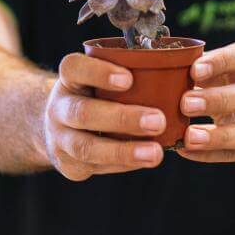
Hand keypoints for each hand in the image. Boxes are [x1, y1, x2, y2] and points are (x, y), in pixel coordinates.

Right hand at [43, 53, 164, 180]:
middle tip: (159, 120)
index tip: (129, 79)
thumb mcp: (102, 75)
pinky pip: (96, 166)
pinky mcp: (67, 165)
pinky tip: (144, 160)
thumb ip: (128, 72)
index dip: (99, 73)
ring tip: (156, 153)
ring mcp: (59, 138)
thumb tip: (176, 75)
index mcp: (68, 78)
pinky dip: (123, 163)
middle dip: (122, 118)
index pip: (74, 68)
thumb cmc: (97, 92)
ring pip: (86, 147)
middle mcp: (58, 107)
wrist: (61, 124)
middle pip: (82, 112)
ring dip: (124, 151)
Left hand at [177, 41, 234, 162]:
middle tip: (186, 104)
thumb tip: (161, 69)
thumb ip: (192, 67)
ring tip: (189, 137)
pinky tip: (186, 150)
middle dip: (219, 100)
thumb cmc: (220, 79)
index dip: (220, 62)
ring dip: (220, 136)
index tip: (194, 70)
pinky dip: (210, 154)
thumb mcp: (210, 66)